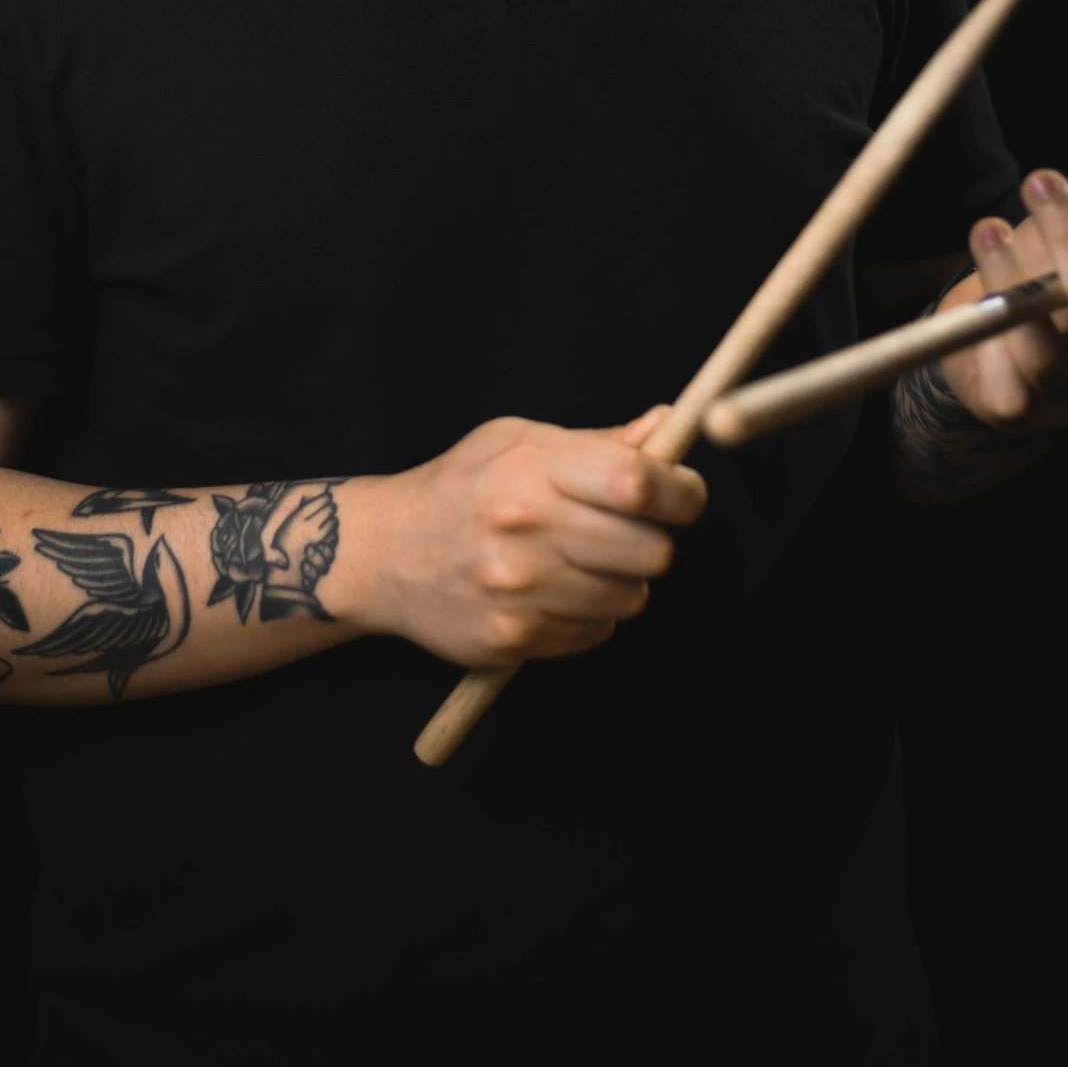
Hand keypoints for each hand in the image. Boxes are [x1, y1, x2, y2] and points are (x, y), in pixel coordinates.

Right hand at [350, 407, 707, 667]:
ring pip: (630, 598)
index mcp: (532, 469)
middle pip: (650, 550)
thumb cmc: (459, 488)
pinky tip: (552, 593)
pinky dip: (588, 617)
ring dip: (620, 581)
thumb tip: (666, 427)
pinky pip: (595, 634)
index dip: (681, 491)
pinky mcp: (513, 638)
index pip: (637, 482)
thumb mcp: (517, 442)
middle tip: (627, 532)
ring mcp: (520, 591)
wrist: (383, 553)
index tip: (685, 494)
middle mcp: (526, 529)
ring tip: (579, 563)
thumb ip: (596, 443)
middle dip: (653, 541)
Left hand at [936, 158, 1067, 429]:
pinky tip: (970, 296)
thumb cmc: (1061, 258)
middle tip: (1031, 184)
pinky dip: (985, 332)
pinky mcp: (1020, 412)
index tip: (1047, 178)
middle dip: (1067, 240)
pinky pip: (1006, 381)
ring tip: (987, 229)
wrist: (991, 314)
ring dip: (1010, 280)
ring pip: (1046, 349)